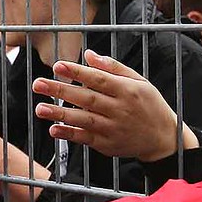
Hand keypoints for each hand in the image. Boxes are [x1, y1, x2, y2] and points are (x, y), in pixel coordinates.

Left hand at [31, 49, 196, 160]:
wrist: (164, 138)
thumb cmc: (149, 105)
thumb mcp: (139, 81)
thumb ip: (113, 68)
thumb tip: (89, 55)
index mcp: (128, 90)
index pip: (99, 79)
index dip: (78, 72)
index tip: (58, 66)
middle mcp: (120, 110)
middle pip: (87, 99)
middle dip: (61, 91)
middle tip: (38, 84)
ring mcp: (113, 129)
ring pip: (84, 120)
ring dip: (60, 114)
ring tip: (40, 108)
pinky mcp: (108, 145)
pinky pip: (86, 139)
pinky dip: (69, 134)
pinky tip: (54, 129)